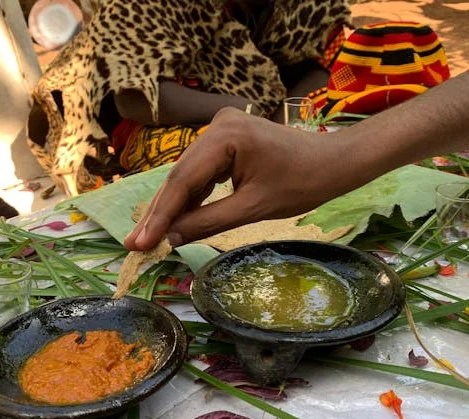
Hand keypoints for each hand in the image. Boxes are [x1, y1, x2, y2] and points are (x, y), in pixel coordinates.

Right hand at [124, 108, 381, 250]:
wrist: (334, 162)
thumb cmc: (302, 185)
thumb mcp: (253, 209)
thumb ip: (208, 223)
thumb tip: (170, 239)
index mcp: (227, 136)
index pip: (184, 181)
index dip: (160, 216)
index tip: (139, 243)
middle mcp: (217, 124)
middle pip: (180, 175)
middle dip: (160, 212)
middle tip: (134, 243)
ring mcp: (221, 127)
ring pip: (188, 173)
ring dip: (173, 205)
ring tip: (149, 236)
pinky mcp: (226, 136)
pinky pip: (202, 168)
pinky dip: (192, 194)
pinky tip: (176, 218)